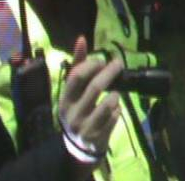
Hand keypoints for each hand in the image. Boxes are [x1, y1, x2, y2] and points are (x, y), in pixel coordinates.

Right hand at [59, 36, 122, 172]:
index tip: (102, 61)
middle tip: (119, 63)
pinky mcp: (98, 135)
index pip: (77, 76)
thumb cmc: (78, 109)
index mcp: (65, 98)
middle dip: (110, 72)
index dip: (92, 65)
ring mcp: (85, 126)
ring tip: (115, 93)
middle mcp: (72, 112)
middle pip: (95, 87)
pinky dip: (118, 110)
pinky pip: (115, 116)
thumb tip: (82, 38)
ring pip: (109, 102)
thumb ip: (78, 65)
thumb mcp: (74, 90)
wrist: (78, 146)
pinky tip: (114, 111)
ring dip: (116, 94)